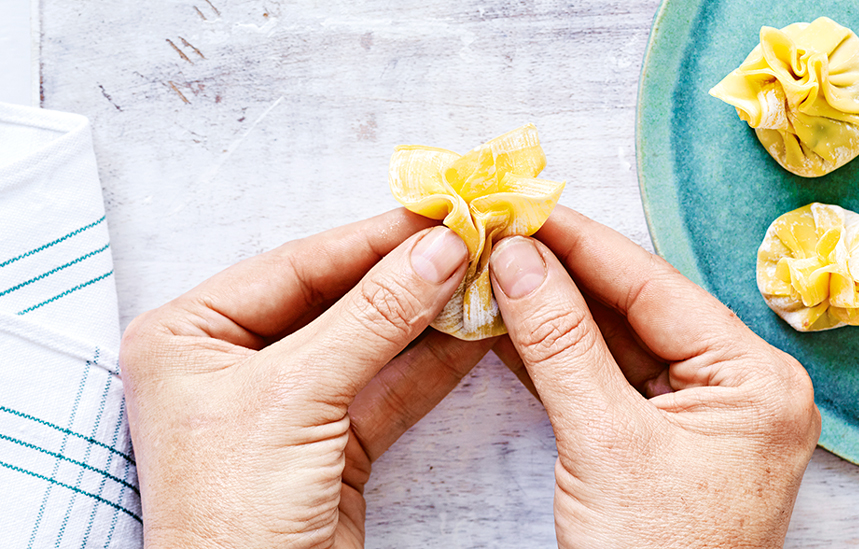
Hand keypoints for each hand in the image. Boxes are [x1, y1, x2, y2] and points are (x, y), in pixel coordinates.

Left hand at [120, 210, 493, 547]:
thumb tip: (437, 251)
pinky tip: (473, 333)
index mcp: (190, 334)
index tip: (436, 216)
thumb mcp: (295, 398)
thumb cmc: (229, 516)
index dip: (369, 239)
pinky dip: (431, 365)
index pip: (294, 265)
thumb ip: (371, 317)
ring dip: (427, 316)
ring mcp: (285, 400)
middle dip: (404, 276)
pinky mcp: (330, 440)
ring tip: (483, 280)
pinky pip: (386, 387)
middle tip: (469, 242)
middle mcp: (233, 360)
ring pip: (368, 343)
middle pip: (335, 300)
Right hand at [490, 206, 820, 547]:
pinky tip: (506, 324)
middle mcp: (738, 388)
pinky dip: (553, 355)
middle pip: (634, 308)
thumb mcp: (605, 444)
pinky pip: (604, 379)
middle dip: (561, 274)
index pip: (655, 286)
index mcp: (756, 381)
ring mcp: (699, 414)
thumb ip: (559, 343)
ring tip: (493, 269)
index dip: (582, 243)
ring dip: (550, 311)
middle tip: (501, 233)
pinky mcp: (660, 438)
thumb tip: (520, 259)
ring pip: (613, 342)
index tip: (525, 208)